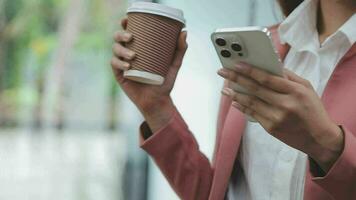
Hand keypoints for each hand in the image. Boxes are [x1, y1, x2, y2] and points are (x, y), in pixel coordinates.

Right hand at [111, 18, 187, 131]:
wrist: (158, 101)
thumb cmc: (164, 82)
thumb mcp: (174, 64)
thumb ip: (180, 50)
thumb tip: (184, 32)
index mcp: (138, 48)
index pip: (128, 32)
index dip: (125, 24)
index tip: (127, 19)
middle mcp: (128, 54)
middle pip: (118, 38)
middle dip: (121, 34)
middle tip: (131, 37)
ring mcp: (122, 64)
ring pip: (115, 50)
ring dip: (121, 50)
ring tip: (133, 56)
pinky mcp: (119, 75)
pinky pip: (114, 65)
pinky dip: (119, 63)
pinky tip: (127, 66)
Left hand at [217, 63, 343, 171]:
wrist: (319, 138)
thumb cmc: (313, 110)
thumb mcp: (307, 88)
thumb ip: (288, 77)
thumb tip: (269, 66)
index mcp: (294, 91)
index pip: (267, 78)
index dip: (249, 70)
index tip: (236, 64)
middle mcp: (284, 104)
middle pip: (255, 89)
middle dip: (236, 78)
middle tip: (222, 72)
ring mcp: (276, 117)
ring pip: (251, 102)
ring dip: (235, 94)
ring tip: (224, 88)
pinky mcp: (271, 128)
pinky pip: (252, 114)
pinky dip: (242, 106)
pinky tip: (235, 101)